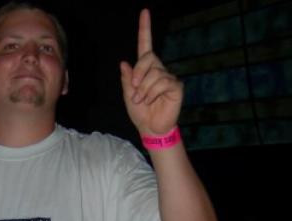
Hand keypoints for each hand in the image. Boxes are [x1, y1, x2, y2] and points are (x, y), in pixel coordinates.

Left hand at [120, 9, 182, 135]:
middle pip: (148, 58)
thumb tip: (124, 63)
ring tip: (143, 100)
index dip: (145, 29)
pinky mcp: (176, 86)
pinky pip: (162, 82)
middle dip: (138, 74)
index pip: (145, 46)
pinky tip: (152, 101)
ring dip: (143, 89)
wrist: (150, 128)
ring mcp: (168, 77)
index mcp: (145, 70)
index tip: (144, 12)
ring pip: (153, 73)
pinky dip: (152, 92)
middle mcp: (158, 69)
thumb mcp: (128, 96)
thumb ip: (127, 80)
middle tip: (134, 89)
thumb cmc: (140, 113)